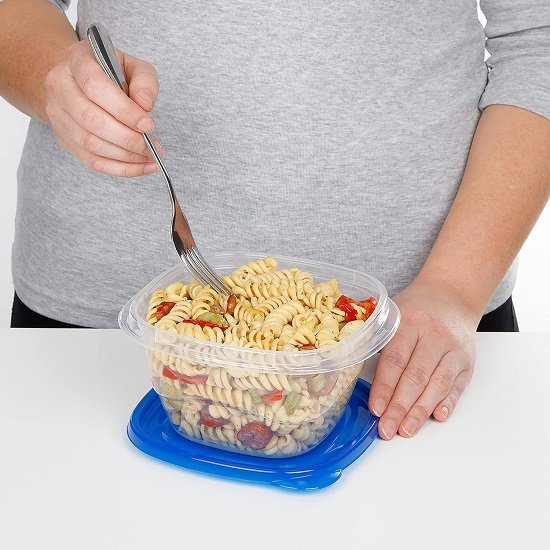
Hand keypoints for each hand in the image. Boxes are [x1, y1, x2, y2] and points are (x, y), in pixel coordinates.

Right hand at [43, 40, 161, 176]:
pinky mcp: (64, 138)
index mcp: (77, 59)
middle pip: (91, 120)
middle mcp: (60, 85)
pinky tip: (142, 167)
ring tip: (150, 157)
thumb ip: (145, 82)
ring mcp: (57, 114)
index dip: (124, 110)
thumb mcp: (135, 67)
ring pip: (90, 144)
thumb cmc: (114, 73)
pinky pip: (92, 161)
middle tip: (152, 147)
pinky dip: (120, 168)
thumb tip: (145, 105)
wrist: (84, 82)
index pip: (96, 86)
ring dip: (126, 156)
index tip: (148, 125)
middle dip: (127, 138)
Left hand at [368, 279, 477, 438]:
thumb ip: (380, 340)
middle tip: (387, 429)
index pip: (395, 360)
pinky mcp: (467, 361)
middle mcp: (435, 336)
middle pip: (415, 377)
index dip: (384, 387)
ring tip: (406, 430)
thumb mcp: (393, 314)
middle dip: (399, 407)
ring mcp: (454, 349)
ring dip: (420, 411)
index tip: (375, 409)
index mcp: (410, 322)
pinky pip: (457, 386)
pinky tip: (436, 417)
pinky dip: (447, 403)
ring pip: (437, 385)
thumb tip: (356, 376)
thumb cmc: (415, 309)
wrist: (451, 295)